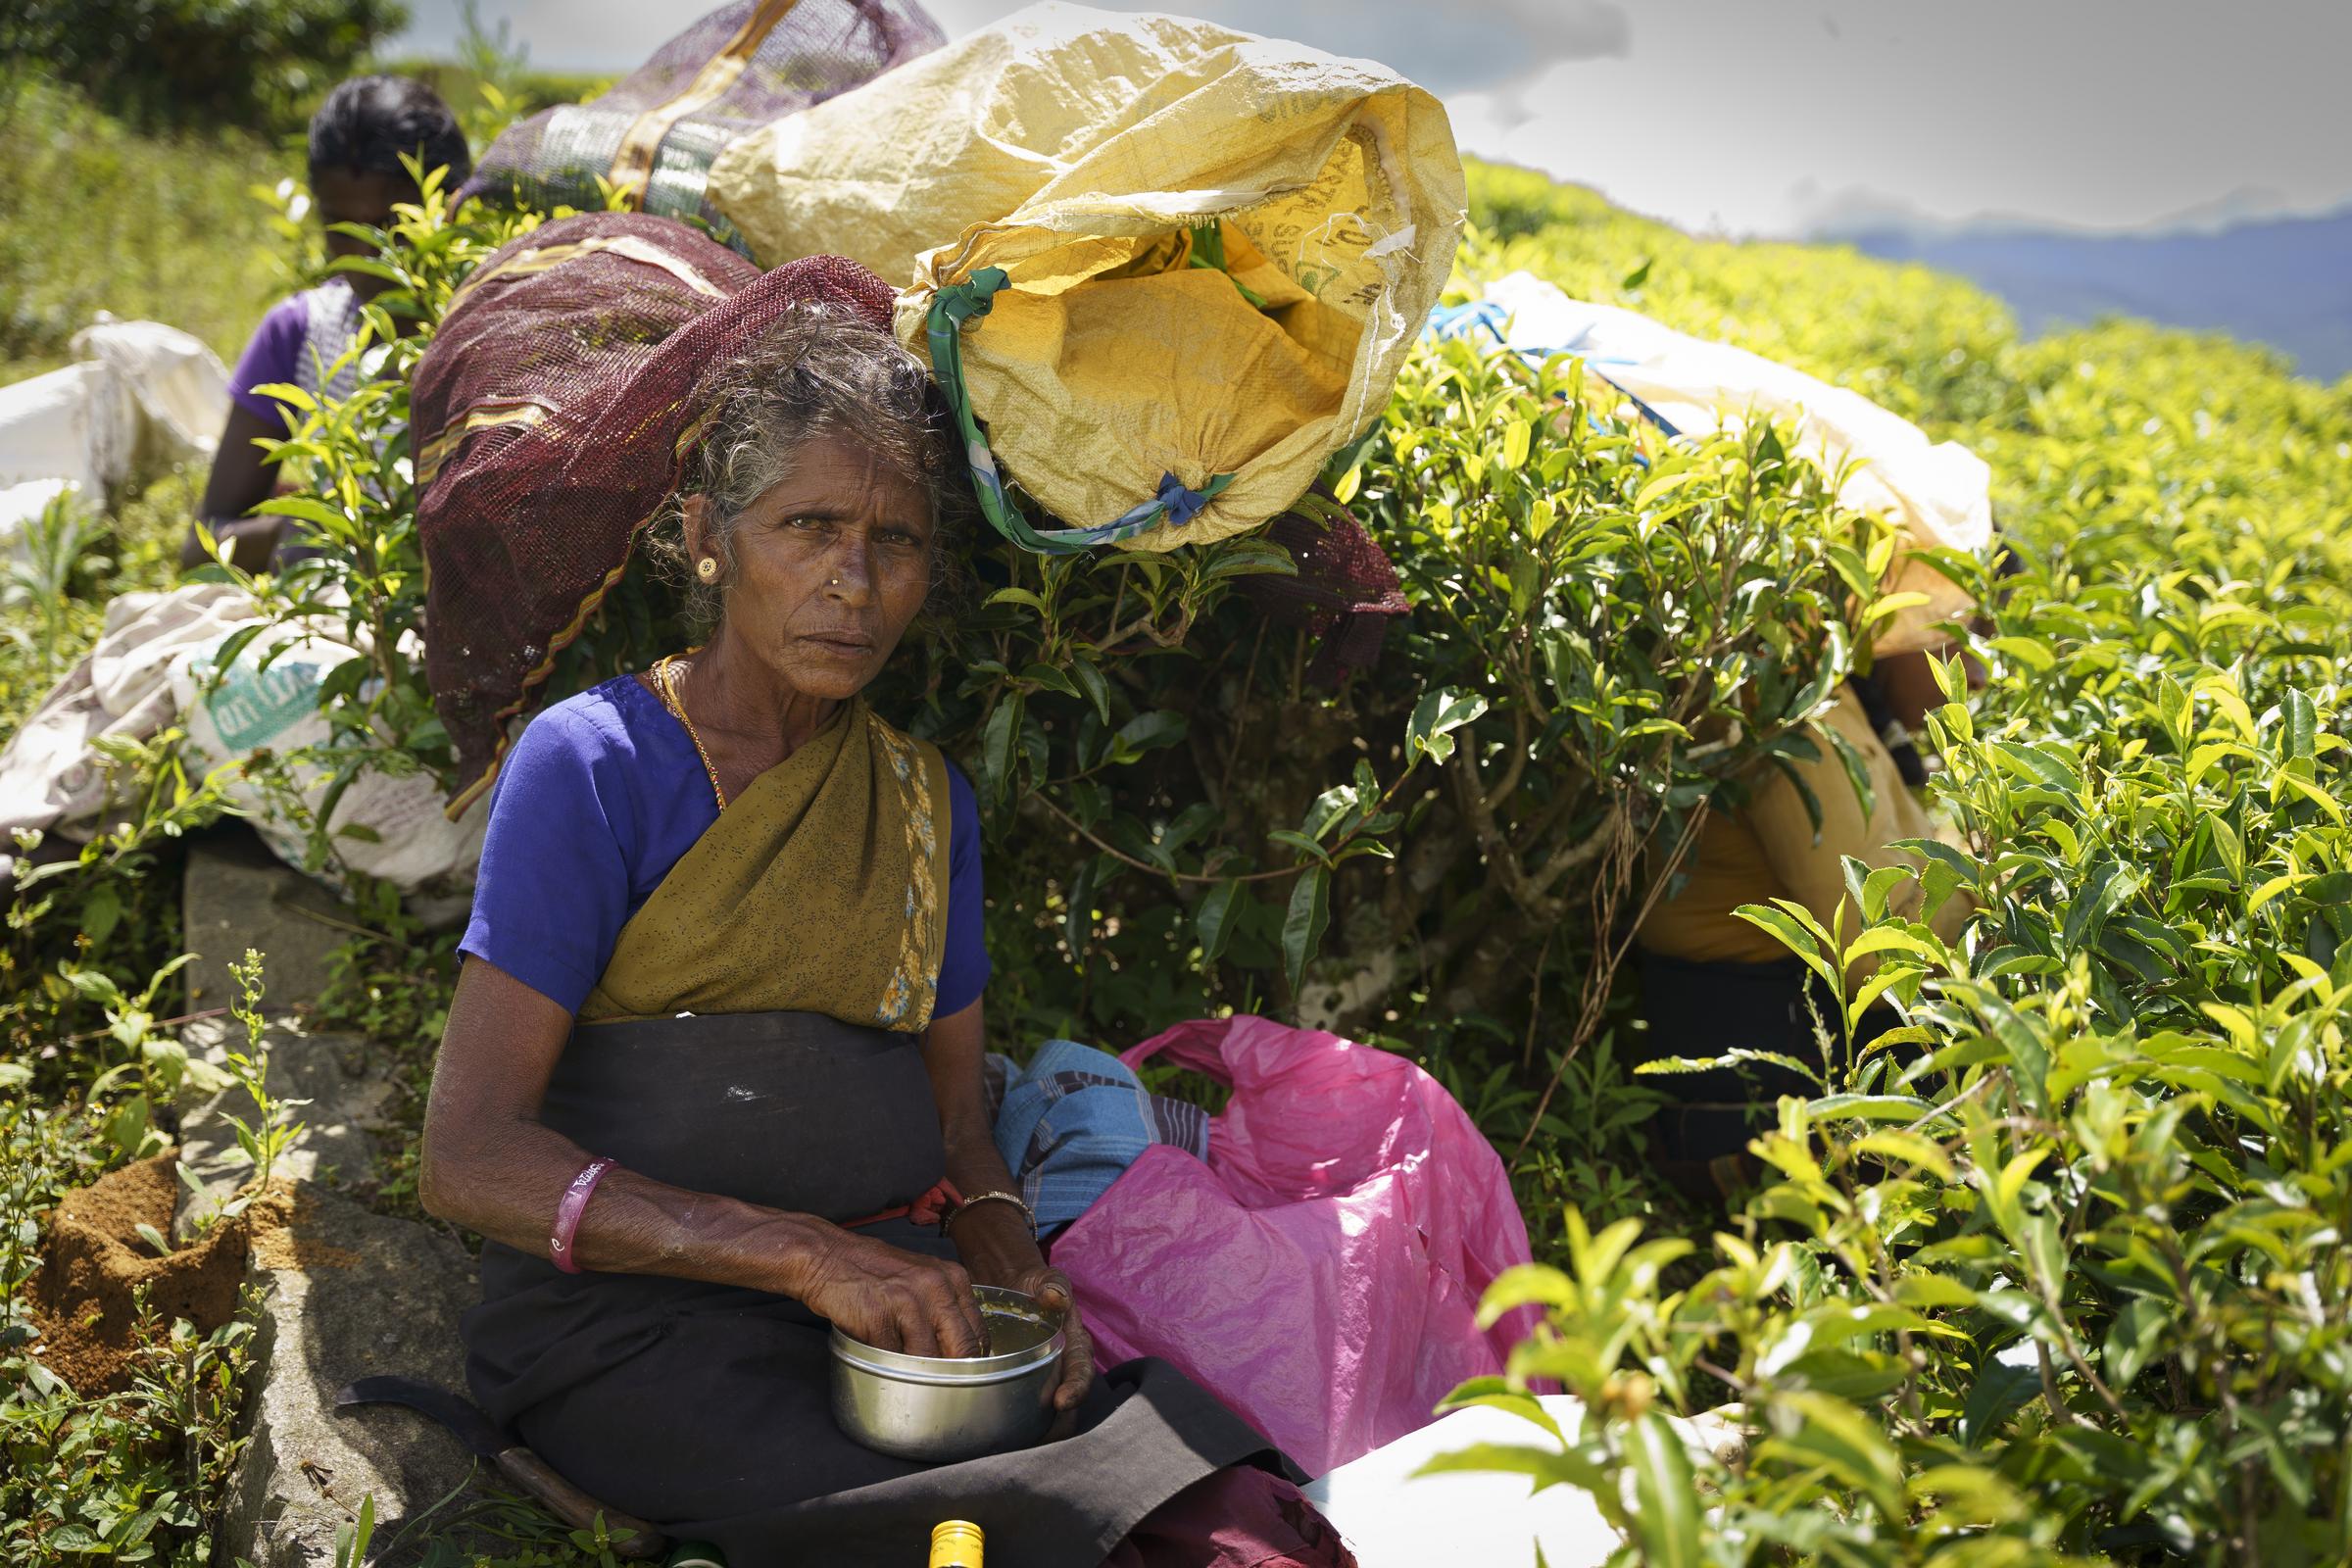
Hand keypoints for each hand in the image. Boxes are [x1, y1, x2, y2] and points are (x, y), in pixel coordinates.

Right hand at [796, 1229, 987, 1357]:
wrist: (827, 1258)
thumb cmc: (877, 1274)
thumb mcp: (924, 1279)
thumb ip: (946, 1309)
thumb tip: (966, 1354)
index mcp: (954, 1278)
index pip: (978, 1335)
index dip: (970, 1362)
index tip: (959, 1375)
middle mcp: (936, 1286)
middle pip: (960, 1350)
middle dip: (951, 1374)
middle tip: (938, 1386)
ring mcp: (907, 1301)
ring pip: (927, 1359)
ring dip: (916, 1373)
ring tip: (904, 1369)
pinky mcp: (878, 1317)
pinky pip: (892, 1359)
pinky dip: (887, 1365)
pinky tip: (878, 1353)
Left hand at [1011, 1264, 1095, 1432]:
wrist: (1017, 1289)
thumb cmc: (1039, 1286)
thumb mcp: (1050, 1280)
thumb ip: (1054, 1286)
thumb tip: (1055, 1297)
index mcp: (1076, 1345)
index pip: (1082, 1372)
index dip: (1076, 1389)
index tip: (1062, 1402)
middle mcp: (1065, 1368)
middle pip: (1069, 1403)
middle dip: (1059, 1424)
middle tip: (1040, 1437)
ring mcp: (1045, 1379)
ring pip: (1049, 1413)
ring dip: (1039, 1432)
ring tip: (1020, 1444)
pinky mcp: (1025, 1385)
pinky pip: (1026, 1409)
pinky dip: (1019, 1425)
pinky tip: (1002, 1437)